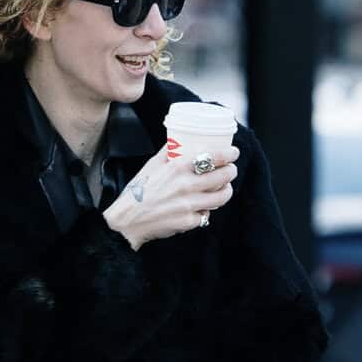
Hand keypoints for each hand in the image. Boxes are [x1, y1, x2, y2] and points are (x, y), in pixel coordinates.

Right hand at [105, 144, 236, 251]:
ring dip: (226, 191)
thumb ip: (168, 152)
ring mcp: (189, 205)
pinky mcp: (189, 222)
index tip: (234, 152)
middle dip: (231, 171)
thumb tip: (178, 139)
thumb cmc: (138, 190)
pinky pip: (206, 215)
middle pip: (223, 176)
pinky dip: (206, 210)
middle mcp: (186, 185)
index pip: (212, 157)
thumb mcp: (151, 165)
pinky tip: (203, 207)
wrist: (127, 220)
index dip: (228, 154)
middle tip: (231, 170)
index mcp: (177, 168)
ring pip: (221, 197)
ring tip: (225, 188)